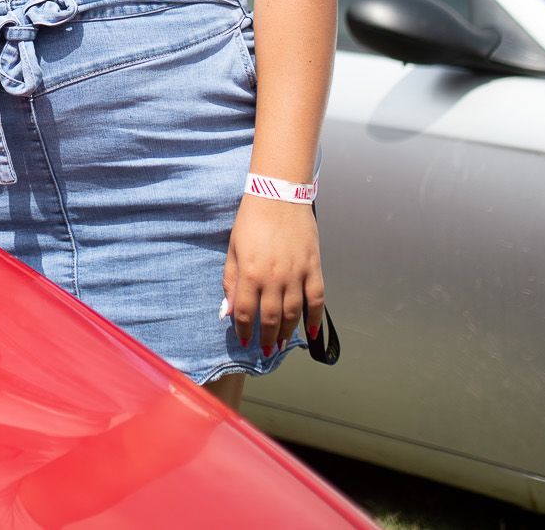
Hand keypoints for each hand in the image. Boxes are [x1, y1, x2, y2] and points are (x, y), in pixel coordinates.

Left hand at [223, 196, 323, 357]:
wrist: (278, 195)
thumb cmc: (251, 220)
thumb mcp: (233, 249)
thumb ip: (230, 281)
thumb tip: (228, 310)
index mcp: (250, 273)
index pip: (246, 313)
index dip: (244, 331)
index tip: (244, 341)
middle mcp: (274, 278)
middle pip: (270, 318)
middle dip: (265, 337)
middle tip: (264, 350)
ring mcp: (296, 274)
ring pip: (293, 313)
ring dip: (286, 333)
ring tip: (280, 345)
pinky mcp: (314, 267)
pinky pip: (317, 300)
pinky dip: (315, 319)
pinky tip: (310, 333)